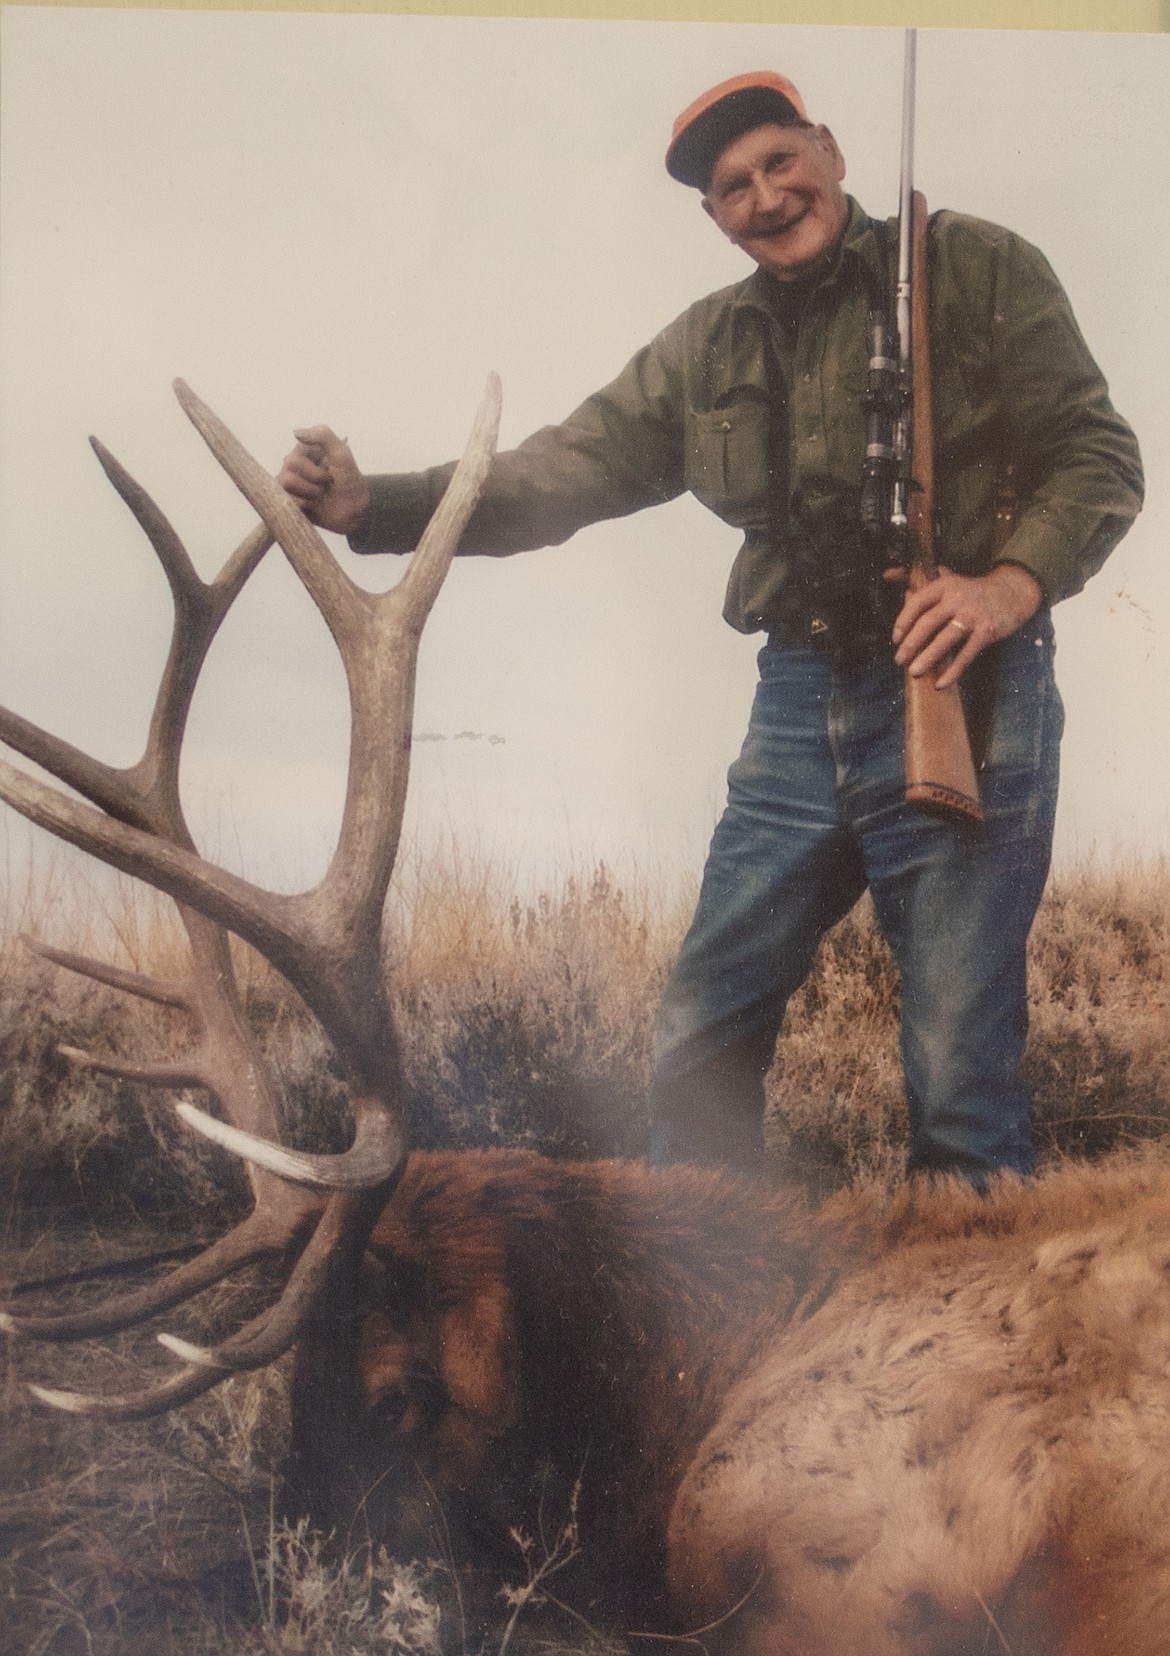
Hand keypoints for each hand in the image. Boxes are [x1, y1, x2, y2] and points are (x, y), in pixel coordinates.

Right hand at [278, 426, 370, 536]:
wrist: (355, 510)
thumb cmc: (349, 479)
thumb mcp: (342, 453)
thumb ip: (323, 436)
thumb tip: (295, 433)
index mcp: (304, 449)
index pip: (297, 450)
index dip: (316, 466)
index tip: (330, 467)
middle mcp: (293, 463)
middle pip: (290, 464)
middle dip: (316, 477)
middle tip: (327, 482)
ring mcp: (289, 481)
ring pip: (287, 481)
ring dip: (311, 490)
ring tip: (321, 493)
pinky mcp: (288, 499)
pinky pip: (287, 499)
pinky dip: (305, 503)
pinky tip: (314, 503)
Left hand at [891, 564, 1043, 688]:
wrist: (1011, 593)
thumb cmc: (971, 592)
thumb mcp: (947, 581)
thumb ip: (918, 582)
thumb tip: (885, 574)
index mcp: (944, 586)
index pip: (918, 602)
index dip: (903, 621)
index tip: (895, 639)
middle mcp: (958, 599)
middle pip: (928, 622)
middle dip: (911, 644)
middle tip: (899, 661)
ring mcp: (973, 616)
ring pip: (945, 640)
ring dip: (928, 658)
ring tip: (914, 672)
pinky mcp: (987, 632)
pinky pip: (966, 655)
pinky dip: (952, 671)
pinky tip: (940, 683)